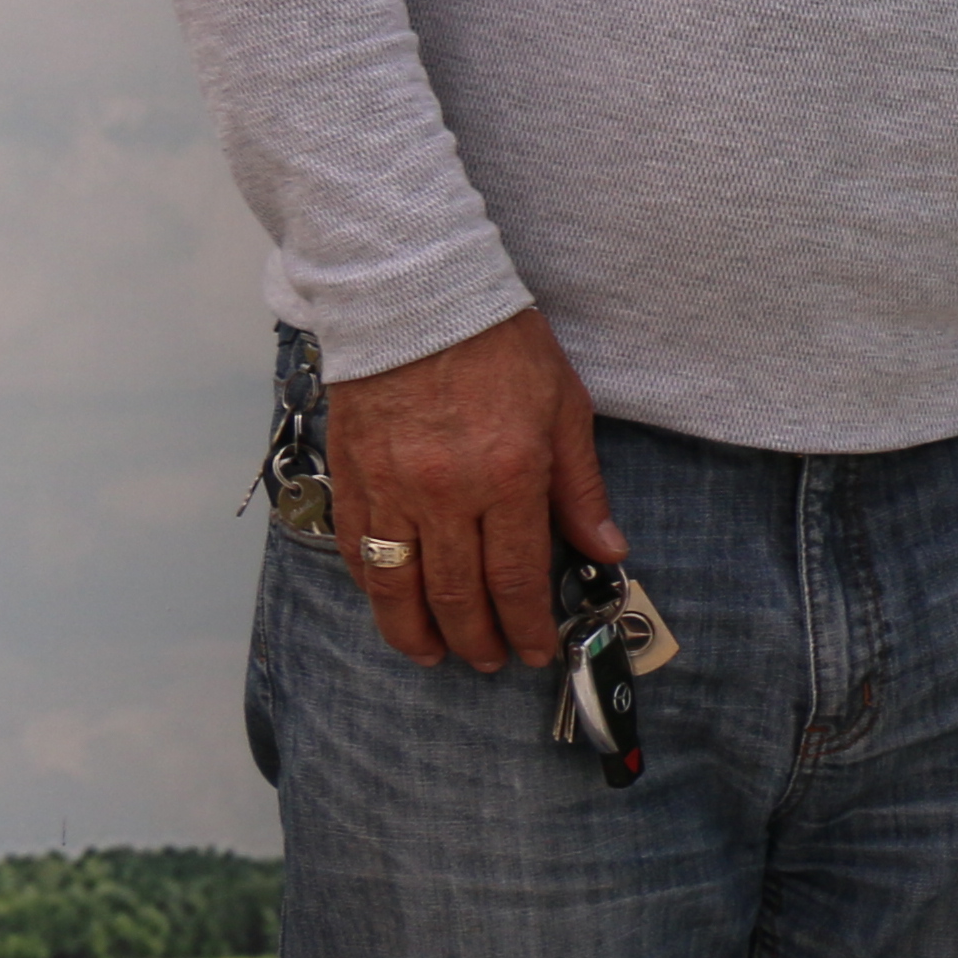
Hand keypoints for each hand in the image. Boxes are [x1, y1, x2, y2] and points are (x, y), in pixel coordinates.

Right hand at [324, 307, 623, 671]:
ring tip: (435, 655)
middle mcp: (445, 492)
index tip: (536, 651)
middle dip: (478, 640)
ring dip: (416, 632)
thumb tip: (606, 551)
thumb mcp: (566, 409)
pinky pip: (358, 551)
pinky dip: (374, 588)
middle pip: (457, 594)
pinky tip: (391, 604)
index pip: (516, 577)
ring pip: (397, 586)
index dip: (527, 625)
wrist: (418, 296)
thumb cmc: (501, 345)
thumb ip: (581, 490)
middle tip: (491, 661)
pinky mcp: (352, 476)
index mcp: (508, 476)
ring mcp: (391, 488)